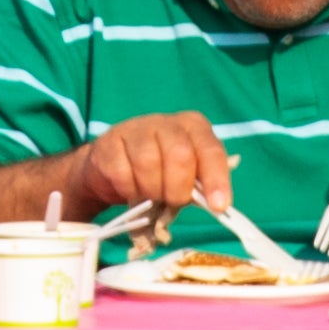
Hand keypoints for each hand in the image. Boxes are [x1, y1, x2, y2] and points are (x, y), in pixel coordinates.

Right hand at [82, 110, 243, 219]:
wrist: (115, 167)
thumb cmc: (159, 173)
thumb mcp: (185, 177)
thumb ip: (201, 188)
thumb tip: (216, 205)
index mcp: (194, 127)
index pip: (211, 151)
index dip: (216, 179)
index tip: (218, 206)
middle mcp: (167, 123)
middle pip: (180, 155)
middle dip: (178, 189)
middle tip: (172, 201)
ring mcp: (136, 128)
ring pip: (149, 163)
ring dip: (151, 191)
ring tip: (150, 196)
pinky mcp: (110, 142)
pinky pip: (122, 172)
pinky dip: (129, 190)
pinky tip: (131, 189)